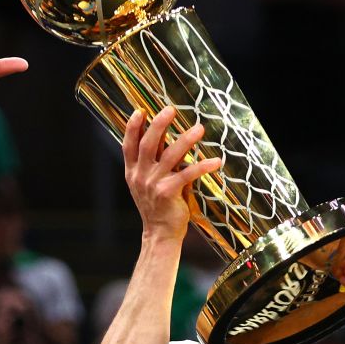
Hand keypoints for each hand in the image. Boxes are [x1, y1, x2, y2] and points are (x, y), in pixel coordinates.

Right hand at [122, 106, 220, 241]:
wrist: (159, 233)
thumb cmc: (157, 206)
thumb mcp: (148, 182)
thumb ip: (155, 161)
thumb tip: (168, 137)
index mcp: (132, 171)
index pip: (128, 145)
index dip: (132, 127)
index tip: (140, 111)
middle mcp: (140, 176)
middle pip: (147, 144)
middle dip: (158, 124)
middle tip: (171, 110)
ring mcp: (153, 184)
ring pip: (169, 156)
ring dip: (186, 140)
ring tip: (199, 129)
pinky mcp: (168, 193)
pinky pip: (187, 174)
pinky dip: (203, 166)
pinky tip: (216, 161)